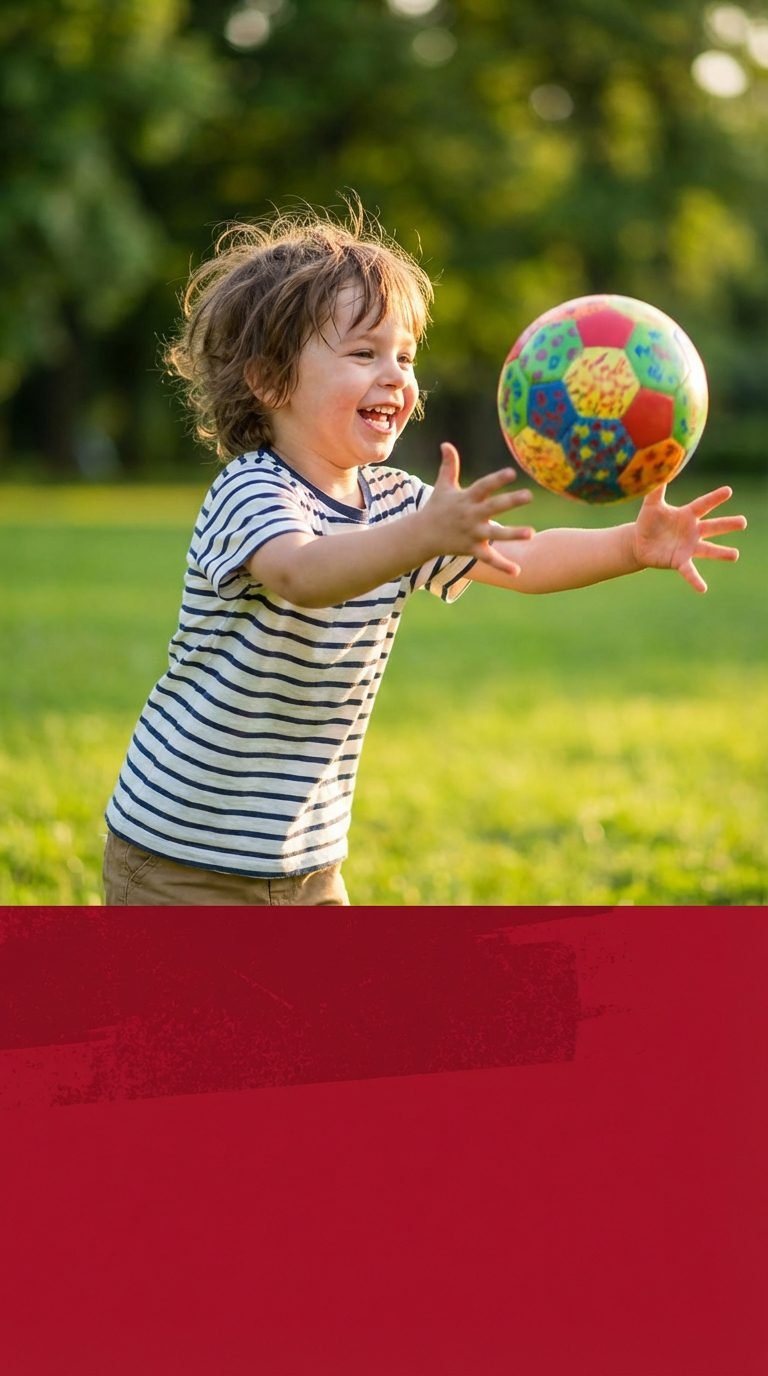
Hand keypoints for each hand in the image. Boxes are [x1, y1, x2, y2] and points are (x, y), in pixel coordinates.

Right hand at [424, 442, 534, 575]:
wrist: (422, 535)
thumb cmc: (437, 508)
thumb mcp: (443, 486)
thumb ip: (449, 465)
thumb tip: (446, 444)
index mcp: (467, 499)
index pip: (484, 486)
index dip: (497, 479)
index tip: (512, 473)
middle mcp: (471, 515)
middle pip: (493, 507)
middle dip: (510, 502)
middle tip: (529, 496)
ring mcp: (472, 533)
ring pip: (495, 534)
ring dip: (513, 534)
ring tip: (532, 533)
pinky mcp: (472, 549)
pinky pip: (489, 558)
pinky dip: (502, 566)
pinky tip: (517, 572)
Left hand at [633, 483, 747, 592]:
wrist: (639, 543)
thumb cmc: (648, 522)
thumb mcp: (650, 505)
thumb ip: (656, 488)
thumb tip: (658, 468)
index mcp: (687, 515)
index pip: (703, 505)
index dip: (715, 498)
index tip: (728, 491)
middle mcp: (693, 531)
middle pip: (713, 527)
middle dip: (728, 524)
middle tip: (743, 522)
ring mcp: (688, 547)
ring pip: (708, 550)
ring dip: (721, 553)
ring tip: (735, 555)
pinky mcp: (680, 561)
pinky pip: (690, 572)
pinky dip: (696, 580)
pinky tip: (703, 589)